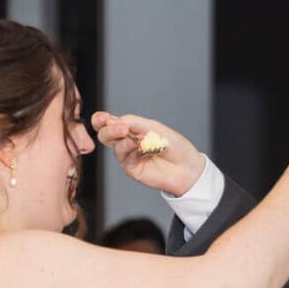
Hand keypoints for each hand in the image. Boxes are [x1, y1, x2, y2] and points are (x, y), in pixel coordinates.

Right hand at [91, 112, 205, 196]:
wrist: (187, 165)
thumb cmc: (174, 145)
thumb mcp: (154, 127)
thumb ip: (134, 123)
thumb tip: (114, 120)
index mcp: (130, 129)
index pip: (108, 123)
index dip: (101, 120)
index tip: (103, 117)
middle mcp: (127, 142)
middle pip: (105, 135)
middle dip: (108, 130)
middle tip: (121, 128)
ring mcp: (129, 156)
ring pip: (114, 147)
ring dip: (123, 141)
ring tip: (136, 139)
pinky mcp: (133, 169)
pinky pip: (125, 160)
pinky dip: (131, 152)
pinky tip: (139, 148)